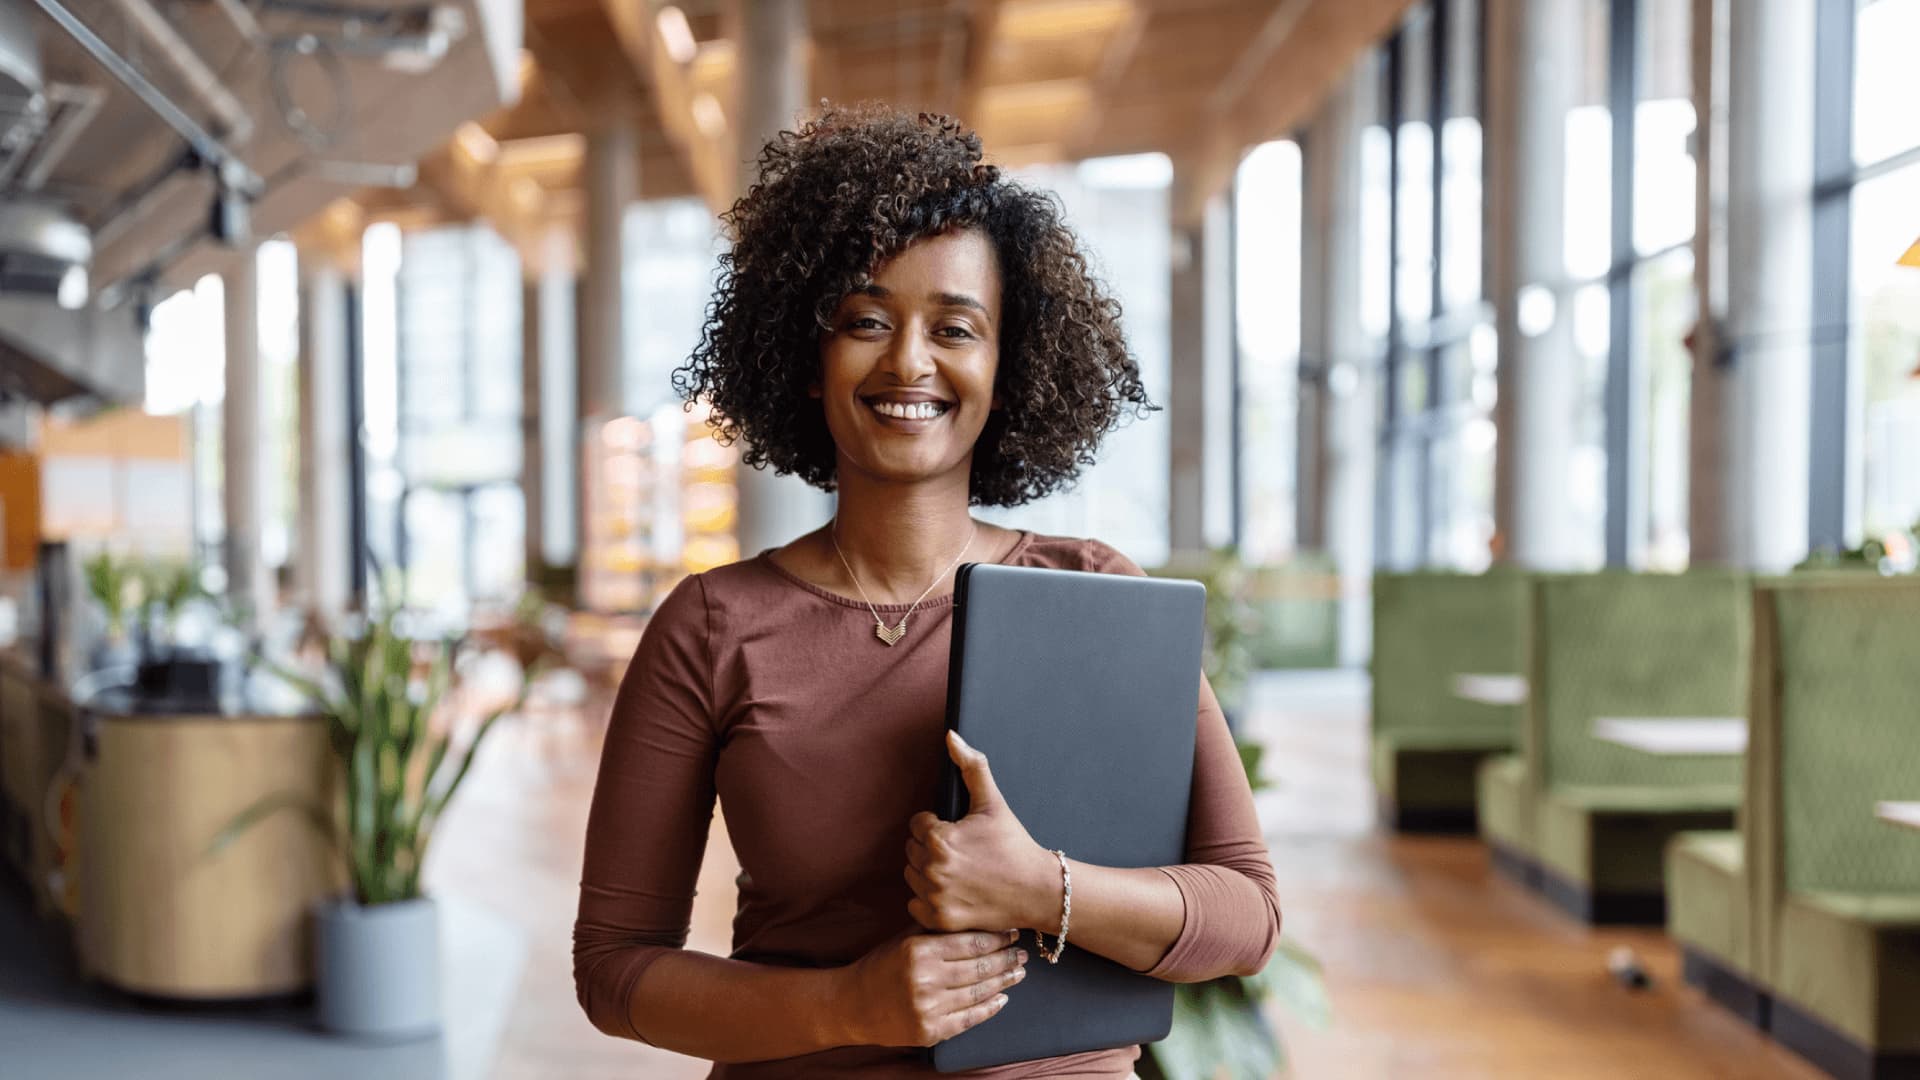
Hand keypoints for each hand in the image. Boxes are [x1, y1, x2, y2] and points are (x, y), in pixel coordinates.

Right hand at [834, 928, 1026, 1046]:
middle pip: (978, 967)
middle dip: (1005, 959)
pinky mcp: (929, 1032)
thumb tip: (978, 916)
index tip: (1012, 932)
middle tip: (1022, 953)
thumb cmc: (882, 966)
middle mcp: (924, 980)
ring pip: (977, 993)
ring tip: (1018, 973)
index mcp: (919, 951)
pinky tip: (1002, 999)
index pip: (969, 943)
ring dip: (1003, 982)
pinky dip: (989, 1009)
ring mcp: (928, 1009)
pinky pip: (968, 1019)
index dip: (996, 938)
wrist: (853, 1005)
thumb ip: (936, 930)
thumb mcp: (904, 939)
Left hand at [905, 731, 1058, 932]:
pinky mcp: (939, 919)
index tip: (962, 835)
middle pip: (912, 850)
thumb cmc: (1014, 844)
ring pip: (912, 876)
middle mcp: (932, 868)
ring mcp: (934, 896)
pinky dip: (929, 900)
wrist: (1037, 889)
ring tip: (959, 871)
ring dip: (928, 873)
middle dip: (932, 848)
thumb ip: (971, 766)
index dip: (939, 826)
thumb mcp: (993, 802)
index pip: (917, 824)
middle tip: (962, 853)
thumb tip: (951, 736)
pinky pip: (914, 905)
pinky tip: (953, 892)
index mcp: (939, 837)